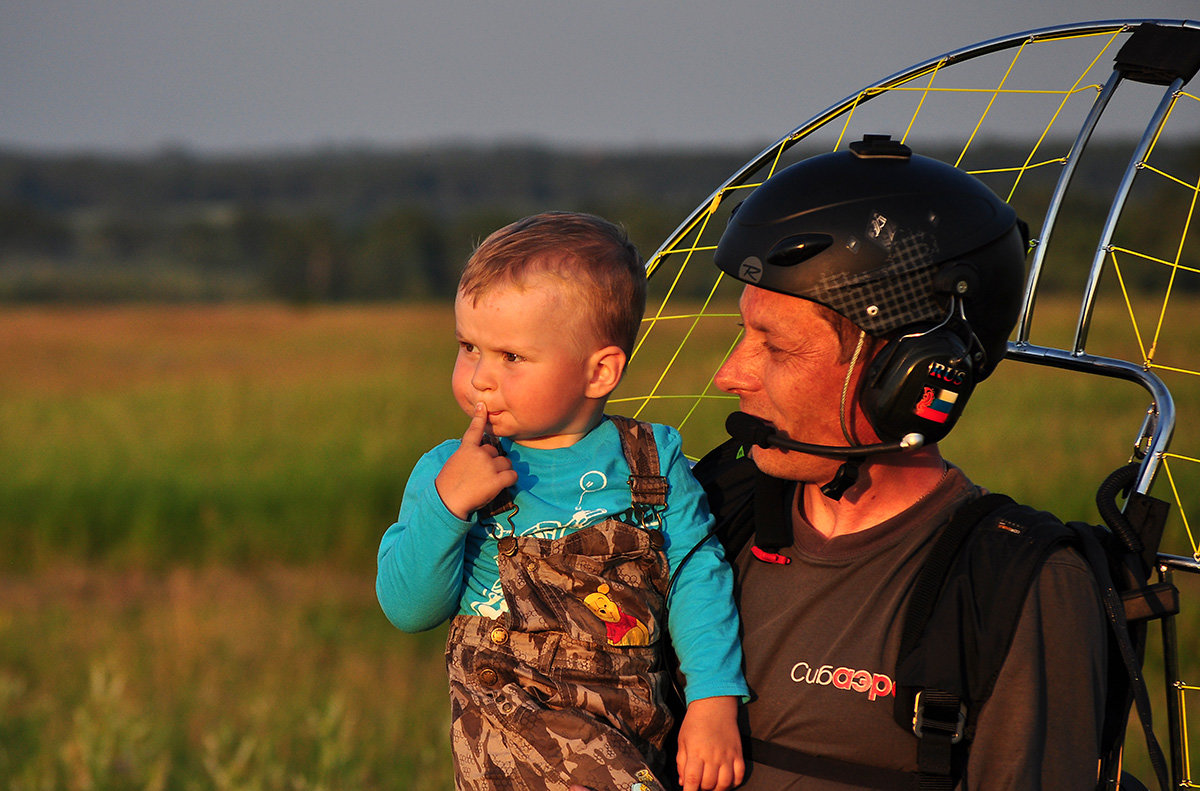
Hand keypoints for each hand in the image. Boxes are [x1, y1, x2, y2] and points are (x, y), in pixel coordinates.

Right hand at [435, 403, 518, 519]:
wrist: (447, 501)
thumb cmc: (447, 485)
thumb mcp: (454, 463)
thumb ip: (467, 455)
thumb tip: (478, 453)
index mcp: (466, 448)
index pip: (475, 429)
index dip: (479, 417)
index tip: (483, 405)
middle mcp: (480, 454)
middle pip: (496, 452)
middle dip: (493, 462)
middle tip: (482, 476)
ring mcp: (489, 466)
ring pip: (506, 463)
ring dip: (502, 471)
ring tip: (489, 482)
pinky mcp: (497, 480)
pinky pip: (513, 475)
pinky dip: (510, 480)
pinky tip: (501, 486)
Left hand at [677, 696, 743, 790]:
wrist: (714, 704)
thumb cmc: (695, 721)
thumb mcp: (682, 740)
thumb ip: (681, 762)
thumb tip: (683, 782)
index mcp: (696, 752)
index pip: (693, 780)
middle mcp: (712, 756)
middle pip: (709, 784)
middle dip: (702, 789)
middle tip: (699, 784)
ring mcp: (727, 755)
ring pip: (725, 784)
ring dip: (717, 789)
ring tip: (712, 784)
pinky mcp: (738, 753)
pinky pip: (739, 775)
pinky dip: (734, 783)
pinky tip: (726, 781)